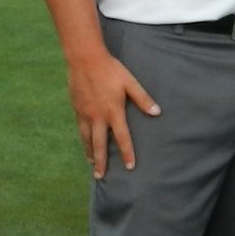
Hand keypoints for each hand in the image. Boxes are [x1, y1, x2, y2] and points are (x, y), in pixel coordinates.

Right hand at [67, 48, 159, 176]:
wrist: (84, 59)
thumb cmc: (110, 69)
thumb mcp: (130, 83)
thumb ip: (143, 99)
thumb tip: (157, 113)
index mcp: (113, 112)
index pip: (122, 138)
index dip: (127, 153)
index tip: (130, 167)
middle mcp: (98, 117)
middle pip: (99, 145)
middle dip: (100, 161)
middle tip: (101, 176)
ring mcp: (85, 113)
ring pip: (86, 138)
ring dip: (89, 152)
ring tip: (91, 164)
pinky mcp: (77, 108)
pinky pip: (80, 128)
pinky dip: (82, 138)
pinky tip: (84, 142)